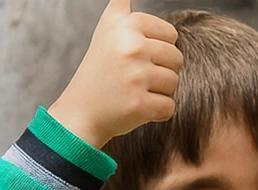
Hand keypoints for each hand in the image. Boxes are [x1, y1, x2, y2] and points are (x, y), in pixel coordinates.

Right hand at [47, 0, 181, 148]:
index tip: (135, 56)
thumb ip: (121, 8)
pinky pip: (169, 107)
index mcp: (125, 25)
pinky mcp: (139, 104)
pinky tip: (136, 106)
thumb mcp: (107, 30)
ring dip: (159, 91)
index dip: (158, 49)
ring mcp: (135, 75)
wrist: (81, 111)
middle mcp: (130, 46)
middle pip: (176, 58)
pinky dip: (157, 111)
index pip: (170, 34)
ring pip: (174, 82)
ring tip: (134, 90)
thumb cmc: (101, 70)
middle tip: (134, 76)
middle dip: (161, 70)